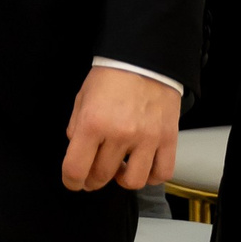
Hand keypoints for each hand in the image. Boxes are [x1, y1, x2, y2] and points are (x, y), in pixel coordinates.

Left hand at [61, 68, 180, 190]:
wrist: (145, 59)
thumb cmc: (111, 77)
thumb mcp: (83, 98)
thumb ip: (77, 127)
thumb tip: (78, 151)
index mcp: (93, 123)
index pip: (76, 168)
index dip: (71, 181)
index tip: (73, 182)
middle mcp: (119, 134)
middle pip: (102, 176)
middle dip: (92, 181)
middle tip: (93, 176)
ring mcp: (146, 139)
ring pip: (133, 182)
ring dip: (122, 180)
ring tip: (120, 168)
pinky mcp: (168, 139)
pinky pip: (161, 173)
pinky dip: (151, 176)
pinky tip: (143, 166)